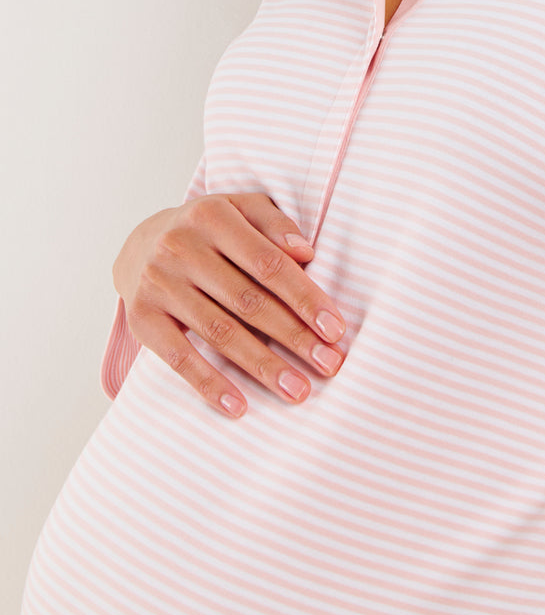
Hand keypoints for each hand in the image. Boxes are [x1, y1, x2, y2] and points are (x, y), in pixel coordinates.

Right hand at [112, 193, 345, 418]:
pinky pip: (179, 358)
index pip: (268, 263)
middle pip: (247, 301)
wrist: (139, 244)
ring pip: (219, 333)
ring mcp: (158, 285)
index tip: (335, 329)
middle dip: (293, 336)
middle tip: (328, 364)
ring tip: (297, 390)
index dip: (304, 297)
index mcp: (212, 217)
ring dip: (262, 366)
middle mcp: (180, 248)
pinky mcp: (142, 319)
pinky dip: (210, 384)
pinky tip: (239, 406)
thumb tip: (305, 253)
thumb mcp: (240, 209)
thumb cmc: (209, 230)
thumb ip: (274, 224)